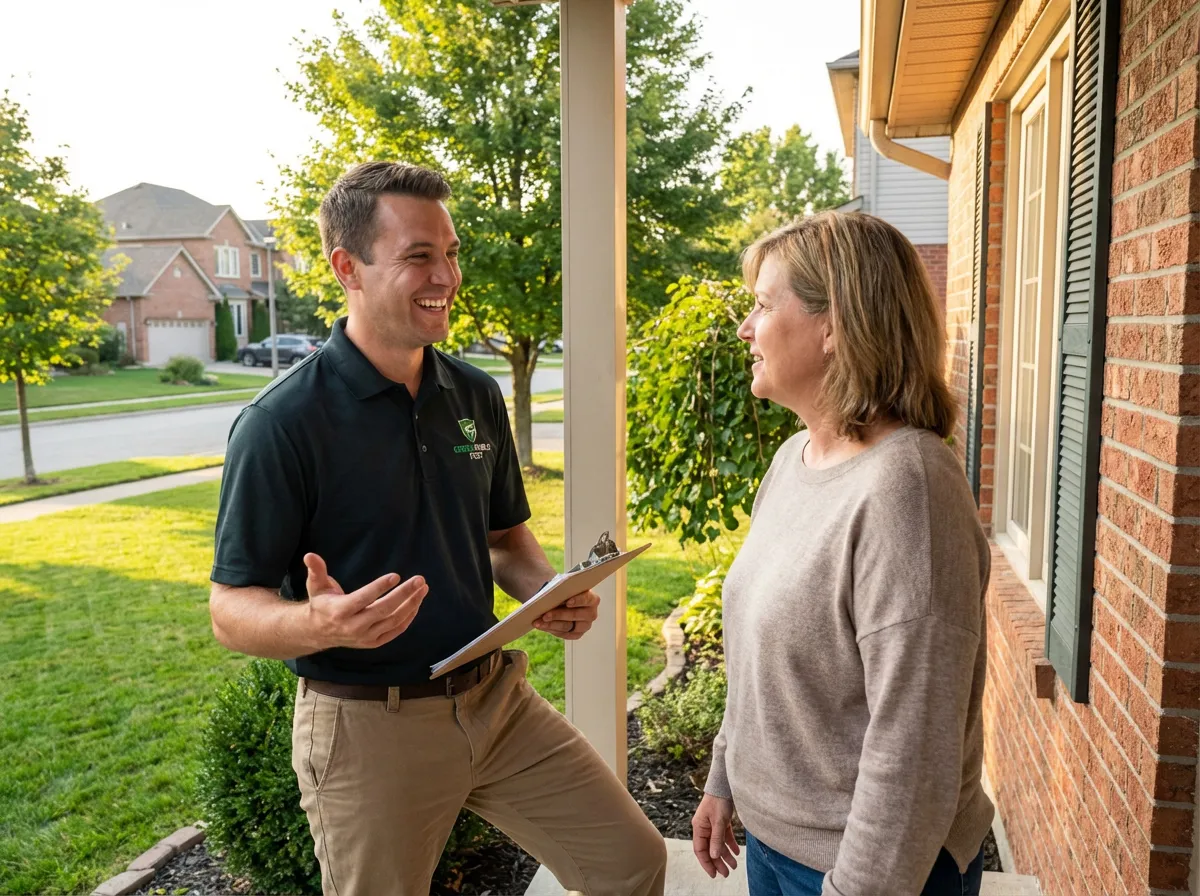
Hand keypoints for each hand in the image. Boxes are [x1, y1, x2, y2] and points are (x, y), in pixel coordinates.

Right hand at [303, 552, 427, 650]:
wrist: (318, 633)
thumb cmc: (321, 604)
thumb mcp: (316, 586)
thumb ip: (316, 570)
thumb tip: (309, 555)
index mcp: (340, 611)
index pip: (364, 599)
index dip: (379, 587)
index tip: (396, 576)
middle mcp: (353, 627)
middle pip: (383, 610)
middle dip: (404, 594)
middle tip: (419, 580)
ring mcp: (365, 637)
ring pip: (393, 621)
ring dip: (411, 604)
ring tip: (423, 588)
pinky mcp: (373, 643)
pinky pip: (395, 630)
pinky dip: (408, 618)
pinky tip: (416, 603)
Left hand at [532, 589, 598, 640]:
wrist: (563, 601)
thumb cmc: (566, 592)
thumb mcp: (566, 588)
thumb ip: (563, 590)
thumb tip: (552, 595)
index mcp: (592, 599)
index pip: (587, 599)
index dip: (578, 601)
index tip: (568, 602)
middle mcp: (591, 614)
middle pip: (575, 615)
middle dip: (558, 615)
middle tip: (545, 615)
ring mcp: (585, 626)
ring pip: (567, 627)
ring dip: (551, 624)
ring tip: (538, 622)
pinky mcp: (577, 634)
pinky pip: (564, 634)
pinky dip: (551, 630)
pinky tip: (542, 626)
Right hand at [692, 793, 739, 878]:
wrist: (724, 785)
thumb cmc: (718, 801)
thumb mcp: (718, 821)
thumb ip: (716, 839)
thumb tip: (713, 856)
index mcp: (699, 828)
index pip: (700, 850)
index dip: (706, 863)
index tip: (714, 874)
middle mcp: (704, 828)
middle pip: (710, 849)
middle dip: (718, 862)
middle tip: (726, 873)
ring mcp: (712, 825)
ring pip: (718, 844)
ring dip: (726, 855)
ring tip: (734, 865)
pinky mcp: (721, 821)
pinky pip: (725, 836)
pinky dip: (730, 844)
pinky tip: (737, 852)